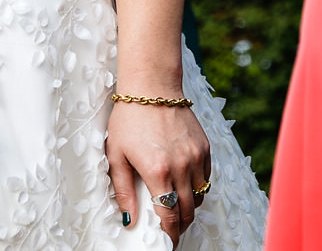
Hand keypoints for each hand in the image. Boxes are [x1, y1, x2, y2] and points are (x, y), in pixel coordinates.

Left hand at [106, 101, 209, 244]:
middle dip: (179, 226)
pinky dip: (197, 188)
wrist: (151, 86)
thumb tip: (128, 219)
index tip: (165, 242)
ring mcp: (196, 157)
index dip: (168, 235)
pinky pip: (205, 179)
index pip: (169, 216)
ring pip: (199, 197)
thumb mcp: (116, 155)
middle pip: (187, 211)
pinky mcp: (204, 147)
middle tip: (170, 230)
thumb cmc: (129, 118)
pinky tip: (184, 186)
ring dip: (189, 208)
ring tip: (175, 208)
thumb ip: (123, 190)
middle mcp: (182, 166)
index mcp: (158, 171)